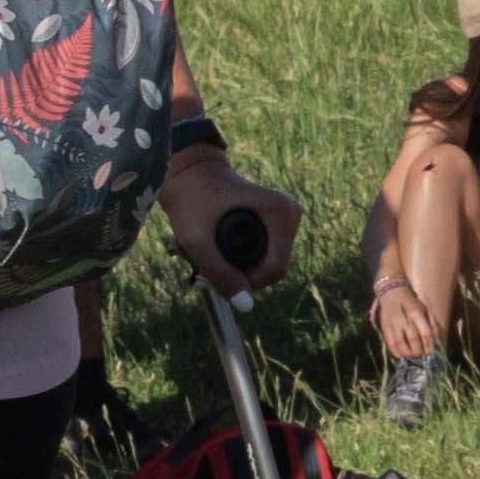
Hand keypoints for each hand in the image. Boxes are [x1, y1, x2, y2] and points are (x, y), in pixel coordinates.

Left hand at [157, 149, 296, 296]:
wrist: (189, 172)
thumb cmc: (191, 200)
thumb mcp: (198, 240)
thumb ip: (220, 273)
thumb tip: (246, 306)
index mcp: (279, 213)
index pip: (275, 270)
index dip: (246, 283)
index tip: (213, 278)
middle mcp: (290, 214)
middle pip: (272, 269)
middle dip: (240, 276)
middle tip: (204, 271)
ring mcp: (286, 217)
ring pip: (267, 264)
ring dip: (237, 268)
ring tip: (207, 256)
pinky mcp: (277, 222)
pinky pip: (264, 255)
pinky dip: (239, 259)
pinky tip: (216, 249)